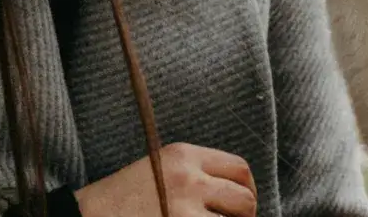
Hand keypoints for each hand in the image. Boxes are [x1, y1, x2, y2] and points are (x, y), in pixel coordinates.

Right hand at [73, 142, 256, 216]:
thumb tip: (238, 195)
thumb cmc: (121, 200)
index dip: (246, 190)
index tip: (238, 206)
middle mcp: (189, 179)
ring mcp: (185, 211)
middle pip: (245, 199)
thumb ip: (194, 173)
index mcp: (184, 155)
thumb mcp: (158, 169)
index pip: (239, 169)